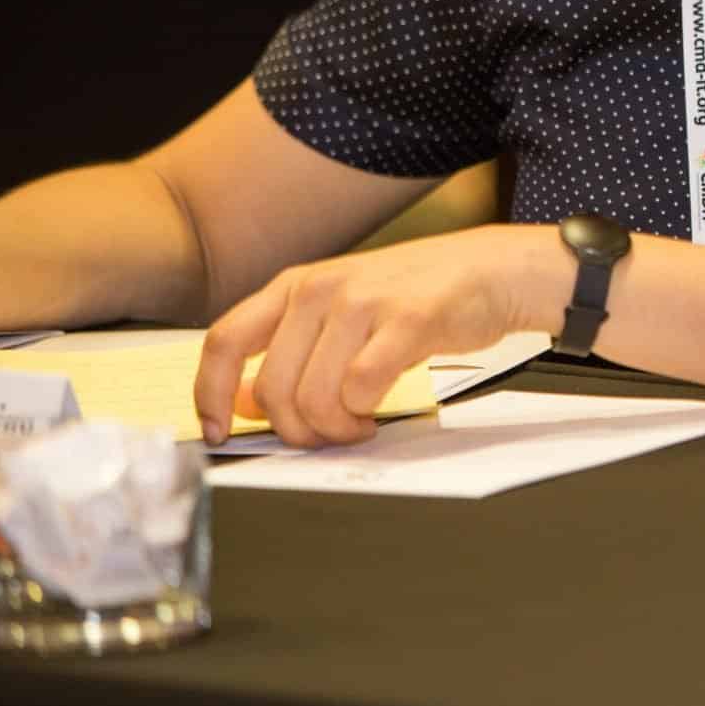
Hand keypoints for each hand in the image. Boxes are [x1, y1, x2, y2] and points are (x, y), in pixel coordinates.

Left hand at [194, 224, 565, 446]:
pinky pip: (362, 388)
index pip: (224, 341)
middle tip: (326, 436)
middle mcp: (321, 289)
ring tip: (358, 425)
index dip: (210, 394)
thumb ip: (293, 349)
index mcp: (296, 285)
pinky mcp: (406, 320)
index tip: (217, 430)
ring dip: (335, 429)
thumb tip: (242, 401)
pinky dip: (366, 414)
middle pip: (273, 388)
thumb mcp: (343, 309)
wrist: (494, 269)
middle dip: (296, 431)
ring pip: (314, 397)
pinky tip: (379, 411)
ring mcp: (364, 302)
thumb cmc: (420, 295)